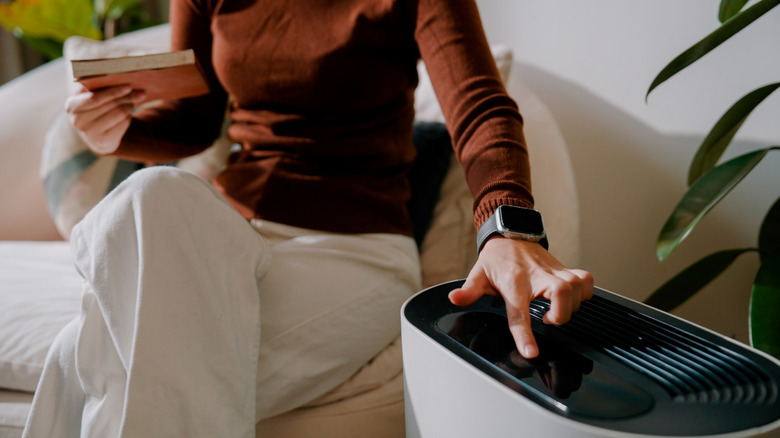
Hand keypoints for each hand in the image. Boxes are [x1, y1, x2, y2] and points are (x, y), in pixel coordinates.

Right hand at [64, 85, 145, 154]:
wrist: (96, 137)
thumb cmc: (94, 110)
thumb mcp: (88, 98)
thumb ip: (95, 87)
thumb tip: (117, 76)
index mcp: (72, 106)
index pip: (96, 97)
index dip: (113, 91)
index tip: (129, 86)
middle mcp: (78, 121)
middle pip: (110, 105)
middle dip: (127, 97)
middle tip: (141, 93)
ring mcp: (90, 133)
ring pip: (119, 113)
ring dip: (129, 106)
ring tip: (132, 102)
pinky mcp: (103, 141)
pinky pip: (123, 124)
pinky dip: (128, 117)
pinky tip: (128, 114)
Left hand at [448, 237, 593, 358]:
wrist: (512, 233)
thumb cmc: (496, 258)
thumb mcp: (478, 275)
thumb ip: (468, 291)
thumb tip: (454, 299)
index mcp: (513, 282)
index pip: (519, 313)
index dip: (525, 335)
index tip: (531, 353)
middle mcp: (536, 275)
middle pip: (562, 293)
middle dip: (562, 314)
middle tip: (549, 318)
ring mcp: (553, 270)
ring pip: (577, 287)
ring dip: (572, 305)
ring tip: (555, 309)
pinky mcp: (565, 268)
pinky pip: (586, 280)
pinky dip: (584, 292)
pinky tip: (571, 299)